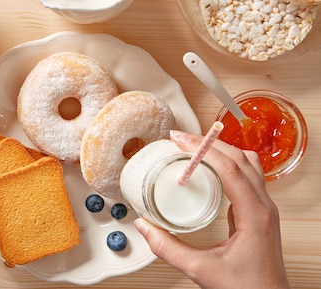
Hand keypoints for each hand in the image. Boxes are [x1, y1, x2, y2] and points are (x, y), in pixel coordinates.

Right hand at [134, 130, 289, 288]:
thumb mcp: (201, 270)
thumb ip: (168, 248)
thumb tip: (145, 227)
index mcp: (255, 215)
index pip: (230, 168)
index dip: (202, 149)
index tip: (179, 140)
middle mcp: (264, 207)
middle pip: (241, 158)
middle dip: (209, 142)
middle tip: (180, 138)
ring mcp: (264, 209)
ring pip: (249, 164)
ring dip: (222, 150)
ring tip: (194, 147)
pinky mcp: (259, 213)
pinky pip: (248, 176)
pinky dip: (228, 164)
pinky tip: (208, 169)